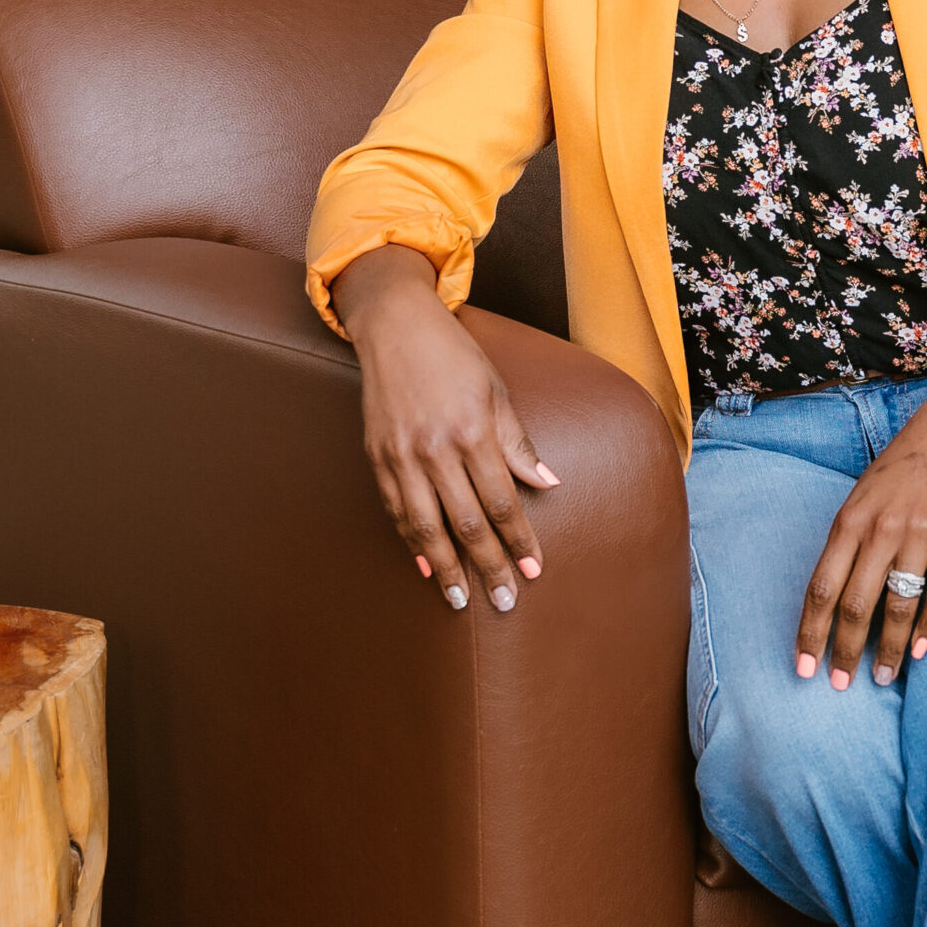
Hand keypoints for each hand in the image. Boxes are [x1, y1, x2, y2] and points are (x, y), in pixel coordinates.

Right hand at [330, 244, 558, 612]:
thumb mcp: (496, 392)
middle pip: (467, 523)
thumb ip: (518, 444)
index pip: (501, 502)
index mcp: (473, 432)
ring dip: (446, 568)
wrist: (394, 326)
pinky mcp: (377, 456)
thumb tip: (548, 484)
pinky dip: (412, 541)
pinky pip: (397, 510)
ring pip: (427, 526)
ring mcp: (401, 455)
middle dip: (488, 566)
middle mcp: (435, 448)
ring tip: (459, 600)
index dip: (519, 540)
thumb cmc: (454, 356)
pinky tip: (426, 566)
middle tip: (504, 600)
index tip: (533, 570)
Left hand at [795, 354, 926, 687]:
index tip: (803, 667)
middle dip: (843, 651)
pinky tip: (919, 651)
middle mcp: (880, 530)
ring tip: (884, 677)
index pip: (820, 588)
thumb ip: (849, 542)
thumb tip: (832, 599)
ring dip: (888, 649)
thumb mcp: (862, 498)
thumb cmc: (903, 470)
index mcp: (849, 522)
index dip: (810, 633)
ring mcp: (919, 533)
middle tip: (840, 685)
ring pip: (897, 606)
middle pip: (854, 605)